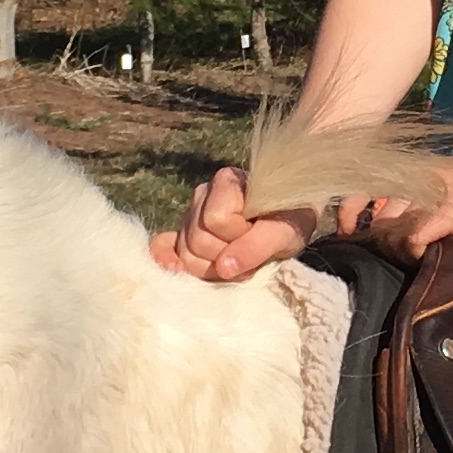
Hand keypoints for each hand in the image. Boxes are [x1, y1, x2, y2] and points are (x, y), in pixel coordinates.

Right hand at [151, 165, 310, 282]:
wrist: (288, 223)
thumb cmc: (290, 220)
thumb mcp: (285, 232)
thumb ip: (256, 246)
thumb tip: (224, 268)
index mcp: (226, 182)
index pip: (216, 221)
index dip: (239, 237)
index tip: (262, 235)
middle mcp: (203, 194)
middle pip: (198, 240)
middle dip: (225, 257)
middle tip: (251, 257)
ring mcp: (190, 215)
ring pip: (185, 251)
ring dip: (212, 267)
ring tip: (237, 263)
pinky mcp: (183, 233)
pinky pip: (162, 245)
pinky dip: (166, 259)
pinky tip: (175, 270)